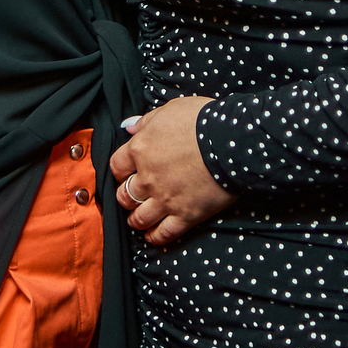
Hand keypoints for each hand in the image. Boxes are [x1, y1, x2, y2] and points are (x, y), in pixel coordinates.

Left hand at [111, 96, 235, 245]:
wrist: (231, 141)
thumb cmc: (202, 120)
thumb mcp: (170, 110)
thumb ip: (146, 121)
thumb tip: (130, 127)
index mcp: (140, 149)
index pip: (116, 166)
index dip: (120, 171)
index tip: (126, 173)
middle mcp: (148, 177)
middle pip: (124, 195)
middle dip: (126, 196)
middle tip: (132, 197)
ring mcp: (165, 199)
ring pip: (139, 218)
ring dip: (136, 219)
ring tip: (138, 219)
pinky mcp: (186, 215)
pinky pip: (164, 233)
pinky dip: (155, 237)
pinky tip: (153, 236)